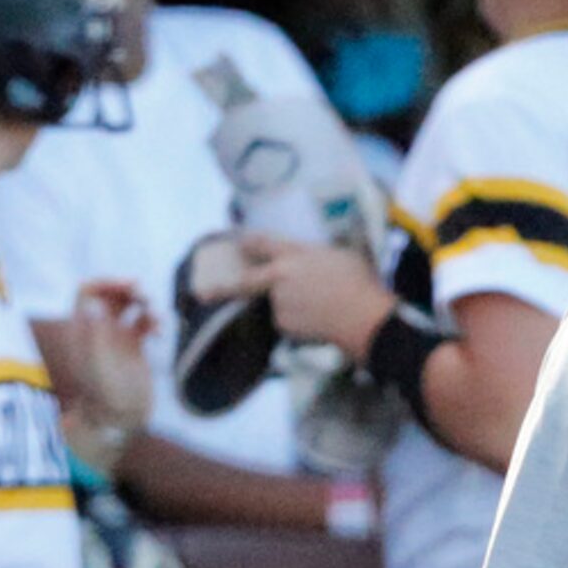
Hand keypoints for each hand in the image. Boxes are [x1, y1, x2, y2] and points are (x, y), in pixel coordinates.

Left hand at [61, 278, 155, 467]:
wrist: (120, 420)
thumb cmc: (107, 396)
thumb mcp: (99, 365)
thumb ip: (96, 333)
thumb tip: (95, 302)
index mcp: (82, 329)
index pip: (88, 292)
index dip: (107, 283)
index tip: (130, 286)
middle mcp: (97, 329)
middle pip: (111, 294)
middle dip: (130, 291)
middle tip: (146, 298)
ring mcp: (115, 337)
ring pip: (130, 306)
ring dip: (145, 305)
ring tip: (158, 318)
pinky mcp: (133, 346)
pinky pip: (143, 322)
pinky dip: (154, 321)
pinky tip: (161, 332)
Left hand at [202, 232, 391, 360]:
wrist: (364, 318)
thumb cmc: (359, 282)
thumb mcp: (341, 255)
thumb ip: (317, 256)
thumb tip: (313, 258)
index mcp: (293, 255)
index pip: (261, 244)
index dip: (247, 242)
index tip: (237, 242)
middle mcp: (279, 277)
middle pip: (246, 281)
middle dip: (221, 287)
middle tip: (203, 293)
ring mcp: (280, 303)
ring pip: (275, 303)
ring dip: (286, 304)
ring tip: (317, 306)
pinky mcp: (285, 325)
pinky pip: (286, 321)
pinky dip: (296, 322)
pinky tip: (318, 321)